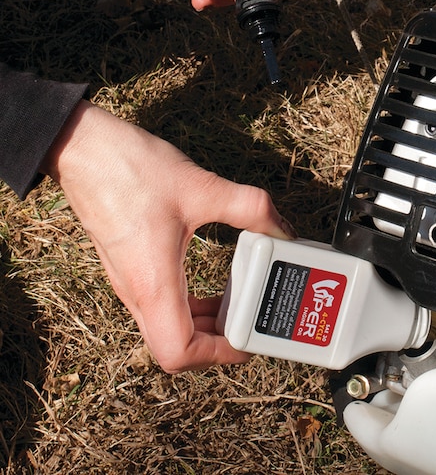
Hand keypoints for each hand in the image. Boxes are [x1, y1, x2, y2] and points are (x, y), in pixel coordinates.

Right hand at [42, 101, 295, 372]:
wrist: (82, 150)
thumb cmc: (131, 170)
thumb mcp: (202, 188)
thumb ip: (250, 208)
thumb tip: (283, 229)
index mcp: (153, 283)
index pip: (179, 353)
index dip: (218, 355)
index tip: (247, 339)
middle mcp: (136, 292)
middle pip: (175, 348)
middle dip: (217, 343)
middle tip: (249, 321)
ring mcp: (129, 282)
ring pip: (167, 327)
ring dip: (204, 325)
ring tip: (236, 303)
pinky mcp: (129, 267)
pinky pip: (161, 304)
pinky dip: (189, 305)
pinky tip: (209, 284)